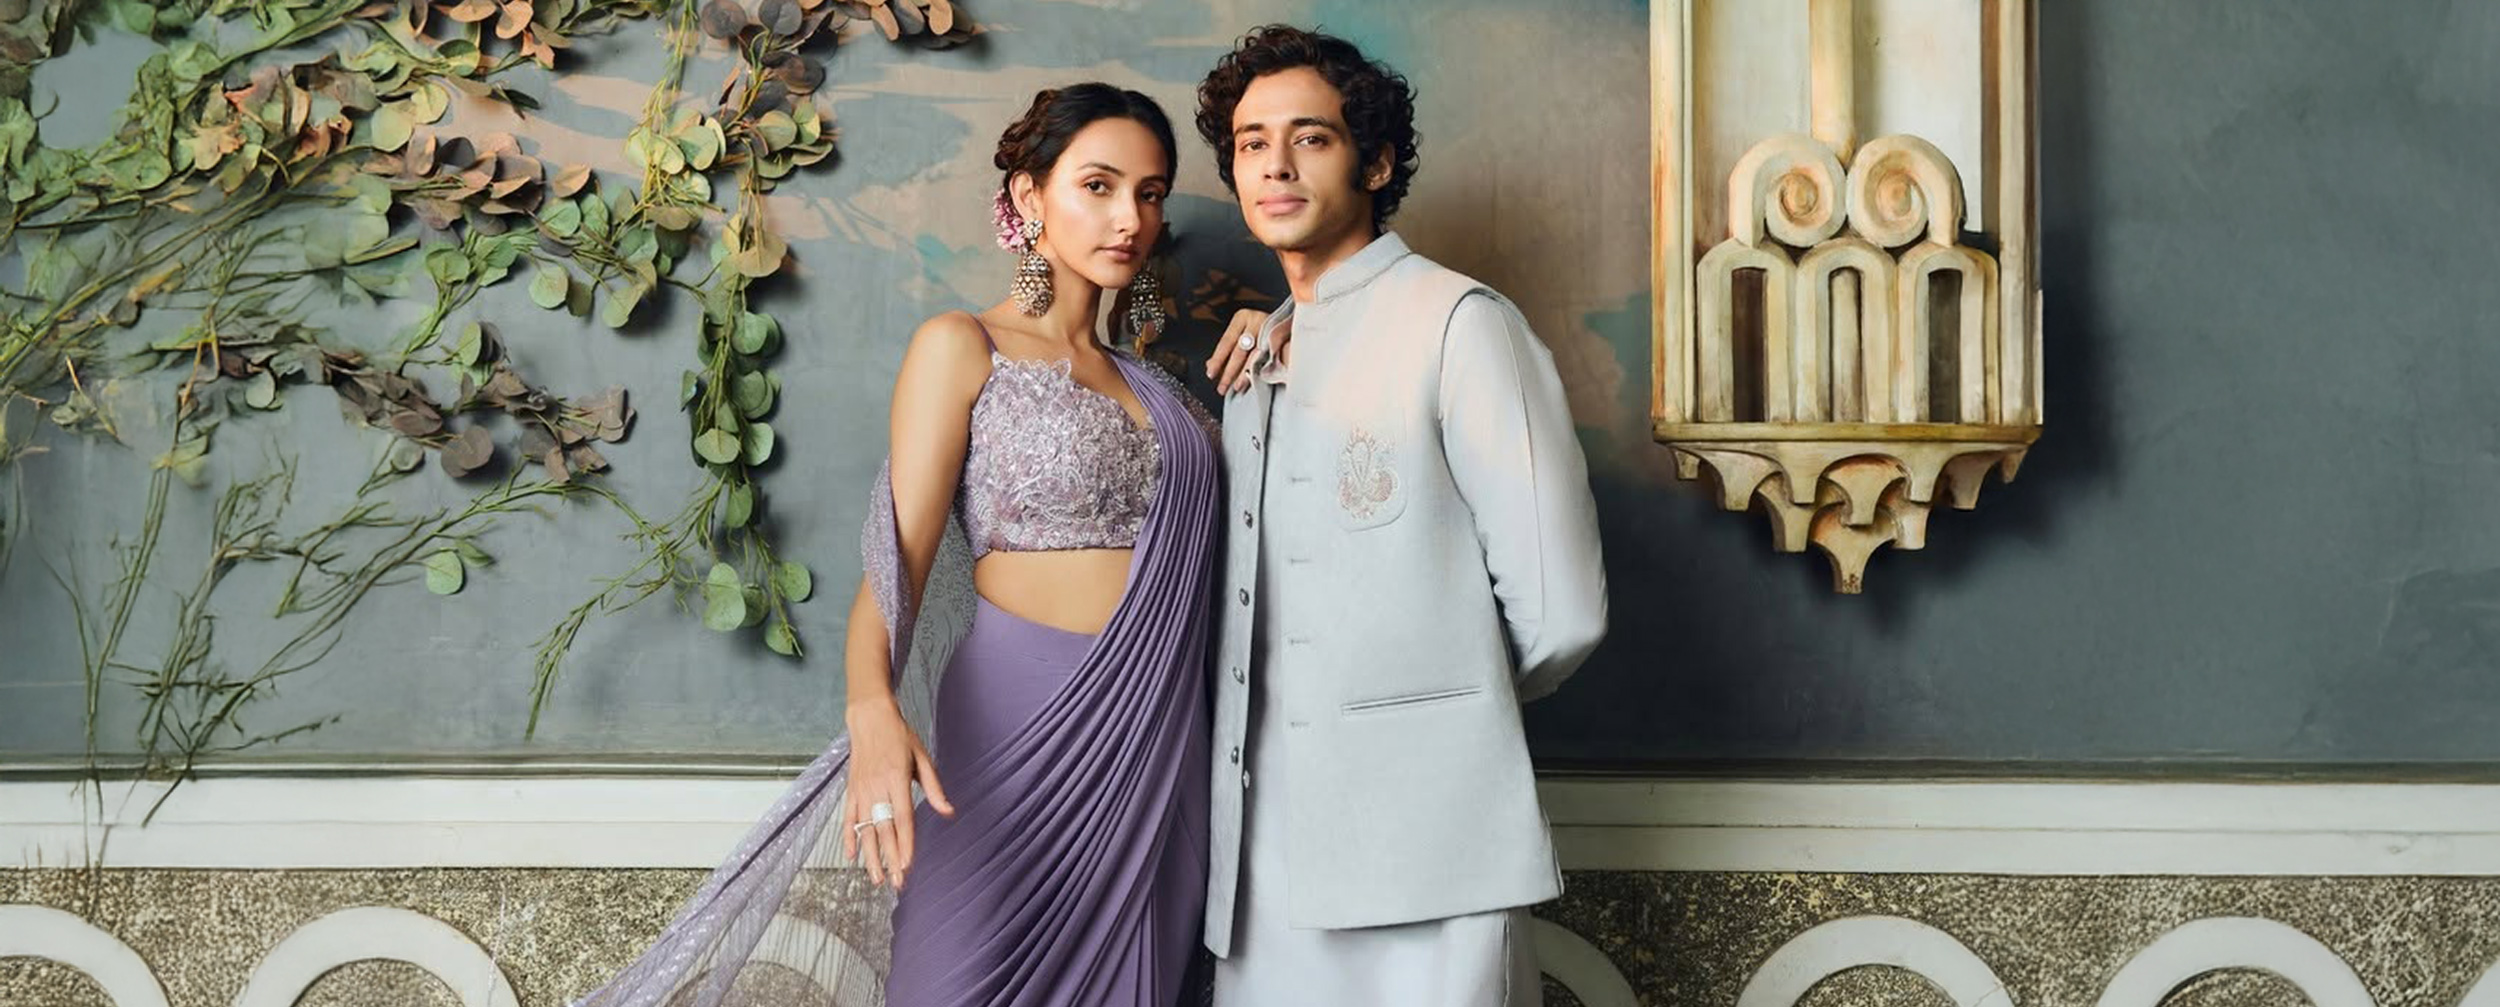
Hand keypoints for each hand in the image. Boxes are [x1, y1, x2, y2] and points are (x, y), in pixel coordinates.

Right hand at [839, 696, 954, 889]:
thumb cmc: (900, 736)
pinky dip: (849, 837)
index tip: (907, 865)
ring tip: (877, 879)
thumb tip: (949, 812)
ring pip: (864, 829)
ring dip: (870, 856)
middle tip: (897, 883)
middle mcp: (876, 787)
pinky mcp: (850, 790)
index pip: (903, 817)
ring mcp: (861, 790)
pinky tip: (852, 856)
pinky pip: (848, 818)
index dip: (905, 843)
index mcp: (896, 778)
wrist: (869, 717)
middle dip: (890, 858)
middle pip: (883, 829)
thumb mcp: (922, 757)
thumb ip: (934, 787)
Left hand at [1205, 308, 1286, 395]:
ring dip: (1244, 375)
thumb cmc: (1258, 329)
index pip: (1226, 341)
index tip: (1210, 373)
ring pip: (1255, 357)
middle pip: (1239, 351)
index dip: (1217, 359)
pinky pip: (1269, 360)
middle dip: (1229, 371)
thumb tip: (1209, 365)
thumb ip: (1226, 349)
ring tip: (1237, 387)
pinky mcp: (1284, 341)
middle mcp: (1257, 321)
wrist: (1287, 323)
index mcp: (1243, 317)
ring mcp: (1271, 331)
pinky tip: (1254, 381)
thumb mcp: (1240, 333)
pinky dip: (1260, 372)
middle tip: (1222, 387)